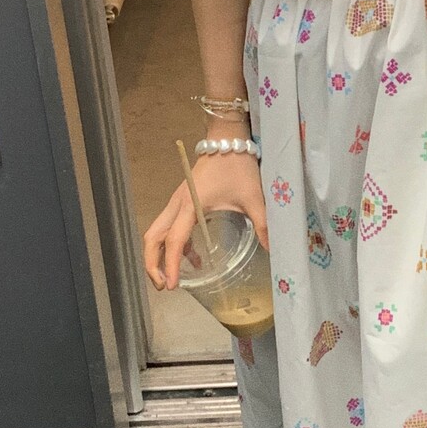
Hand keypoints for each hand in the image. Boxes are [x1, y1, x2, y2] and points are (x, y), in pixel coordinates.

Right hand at [143, 149, 268, 290]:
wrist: (228, 140)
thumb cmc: (238, 167)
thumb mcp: (252, 198)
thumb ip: (262, 225)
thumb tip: (274, 250)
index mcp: (191, 205)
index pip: (175, 240)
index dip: (171, 264)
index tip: (172, 285)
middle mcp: (178, 204)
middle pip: (153, 237)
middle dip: (152, 263)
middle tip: (163, 286)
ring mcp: (177, 202)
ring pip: (157, 232)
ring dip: (158, 255)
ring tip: (171, 279)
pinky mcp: (182, 201)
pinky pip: (169, 227)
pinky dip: (174, 245)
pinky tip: (194, 259)